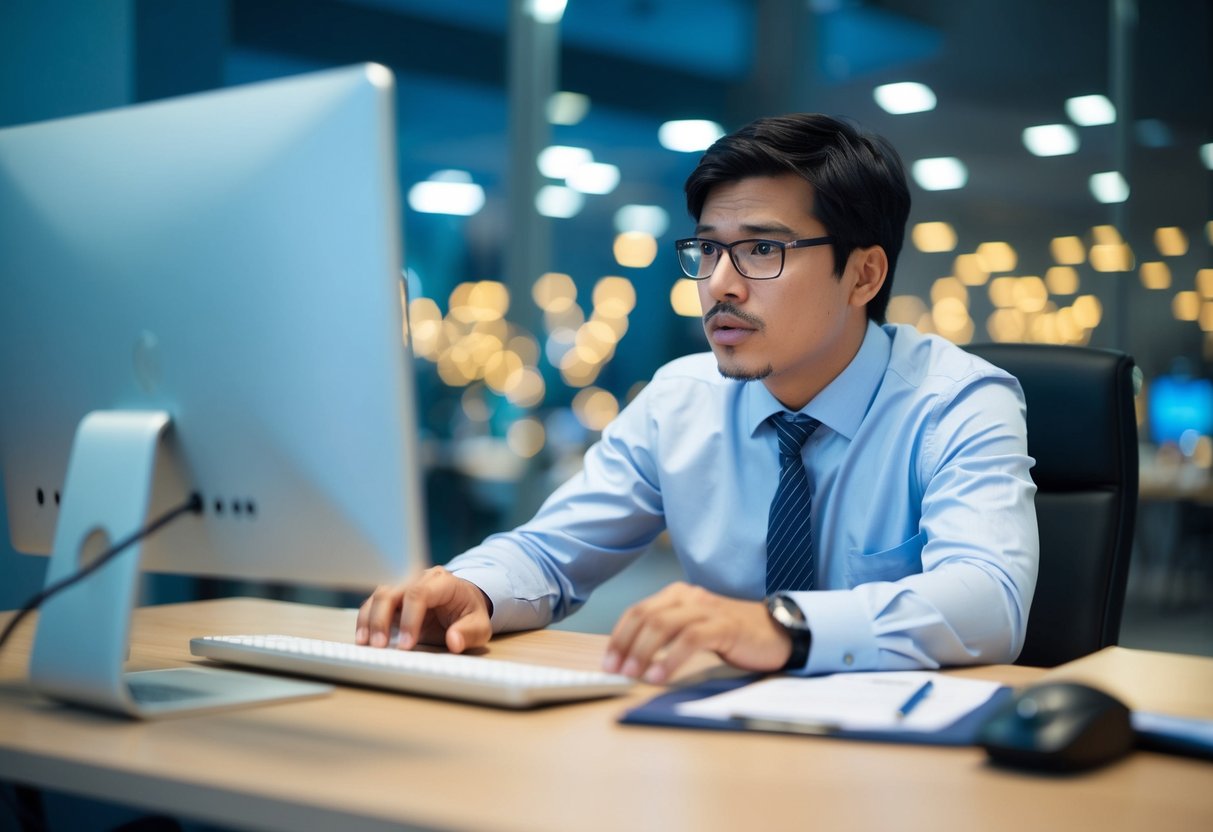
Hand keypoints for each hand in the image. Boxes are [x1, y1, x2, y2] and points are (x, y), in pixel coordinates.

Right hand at [355, 566, 491, 653]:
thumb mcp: (479, 626)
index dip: (410, 618)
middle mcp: (419, 577)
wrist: (464, 601)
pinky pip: (373, 604)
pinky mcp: (393, 597)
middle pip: (392, 590)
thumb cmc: (469, 612)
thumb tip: (454, 642)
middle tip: (380, 646)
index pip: (420, 593)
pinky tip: (363, 638)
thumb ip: (468, 633)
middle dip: (382, 618)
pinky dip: (365, 620)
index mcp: (443, 582)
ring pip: (379, 594)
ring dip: (369, 619)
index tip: (406, 644)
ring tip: (366, 644)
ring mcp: (403, 585)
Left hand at [602, 582, 791, 683]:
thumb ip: (667, 635)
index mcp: (677, 595)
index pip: (637, 611)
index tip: (608, 662)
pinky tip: (659, 676)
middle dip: (625, 644)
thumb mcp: (693, 629)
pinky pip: (690, 639)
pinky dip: (670, 658)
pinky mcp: (724, 626)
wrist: (778, 632)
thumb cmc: (732, 635)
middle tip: (615, 670)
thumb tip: (631, 658)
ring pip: (663, 624)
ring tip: (632, 674)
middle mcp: (689, 597)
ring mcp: (707, 610)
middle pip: (646, 616)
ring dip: (642, 651)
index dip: (618, 636)